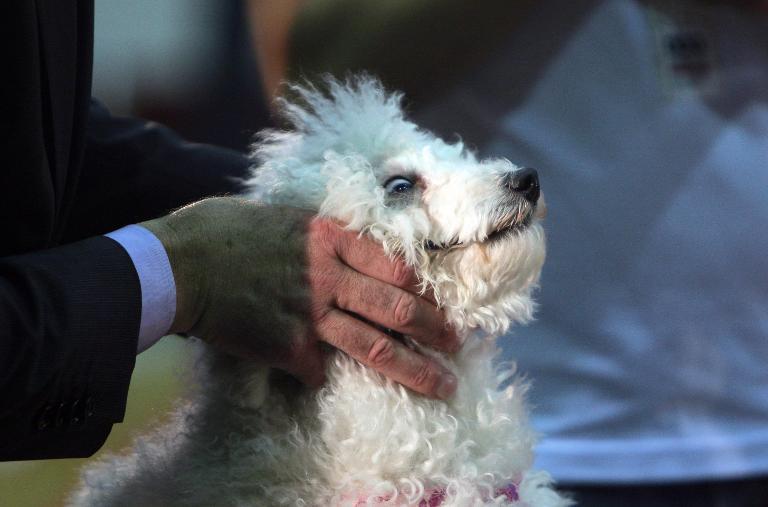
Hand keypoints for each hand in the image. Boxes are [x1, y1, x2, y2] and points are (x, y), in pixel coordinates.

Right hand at [141, 197, 459, 398]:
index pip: (396, 266)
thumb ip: (317, 234)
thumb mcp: (280, 214)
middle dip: (435, 330)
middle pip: (399, 309)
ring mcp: (312, 314)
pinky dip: (323, 375)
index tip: (435, 302)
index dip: (422, 288)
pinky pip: (320, 370)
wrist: (177, 265)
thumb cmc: (221, 230)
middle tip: (457, 345)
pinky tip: (322, 377)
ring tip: (443, 384)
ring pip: (377, 347)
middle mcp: (331, 276)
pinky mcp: (289, 347)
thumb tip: (340, 247)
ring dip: (415, 370)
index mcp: (331, 238)